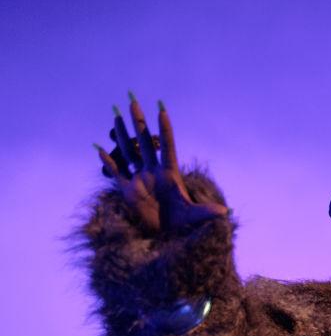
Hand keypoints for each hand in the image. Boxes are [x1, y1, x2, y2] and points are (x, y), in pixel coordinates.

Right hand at [95, 93, 227, 233]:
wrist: (166, 235)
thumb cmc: (182, 224)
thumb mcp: (194, 216)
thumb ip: (206, 212)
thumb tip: (224, 213)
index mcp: (169, 174)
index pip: (167, 146)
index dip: (164, 129)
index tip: (162, 109)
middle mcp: (153, 172)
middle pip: (145, 141)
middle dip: (139, 122)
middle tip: (133, 100)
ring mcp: (140, 179)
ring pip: (129, 151)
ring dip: (122, 134)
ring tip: (116, 116)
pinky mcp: (127, 190)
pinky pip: (116, 173)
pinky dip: (108, 162)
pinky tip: (100, 149)